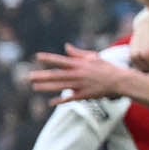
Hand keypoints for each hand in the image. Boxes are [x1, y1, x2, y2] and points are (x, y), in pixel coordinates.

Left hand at [27, 48, 144, 104]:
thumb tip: (66, 46)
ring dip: (47, 87)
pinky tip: (51, 102)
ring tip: (34, 87)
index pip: (61, 60)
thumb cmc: (106, 67)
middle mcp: (78, 74)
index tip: (38, 57)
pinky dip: (61, 101)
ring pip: (60, 87)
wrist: (119, 81)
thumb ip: (77, 53)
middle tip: (29, 76)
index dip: (49, 58)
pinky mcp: (85, 95)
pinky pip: (70, 98)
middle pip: (57, 75)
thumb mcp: (93, 57)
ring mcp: (81, 85)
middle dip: (43, 76)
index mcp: (79, 64)